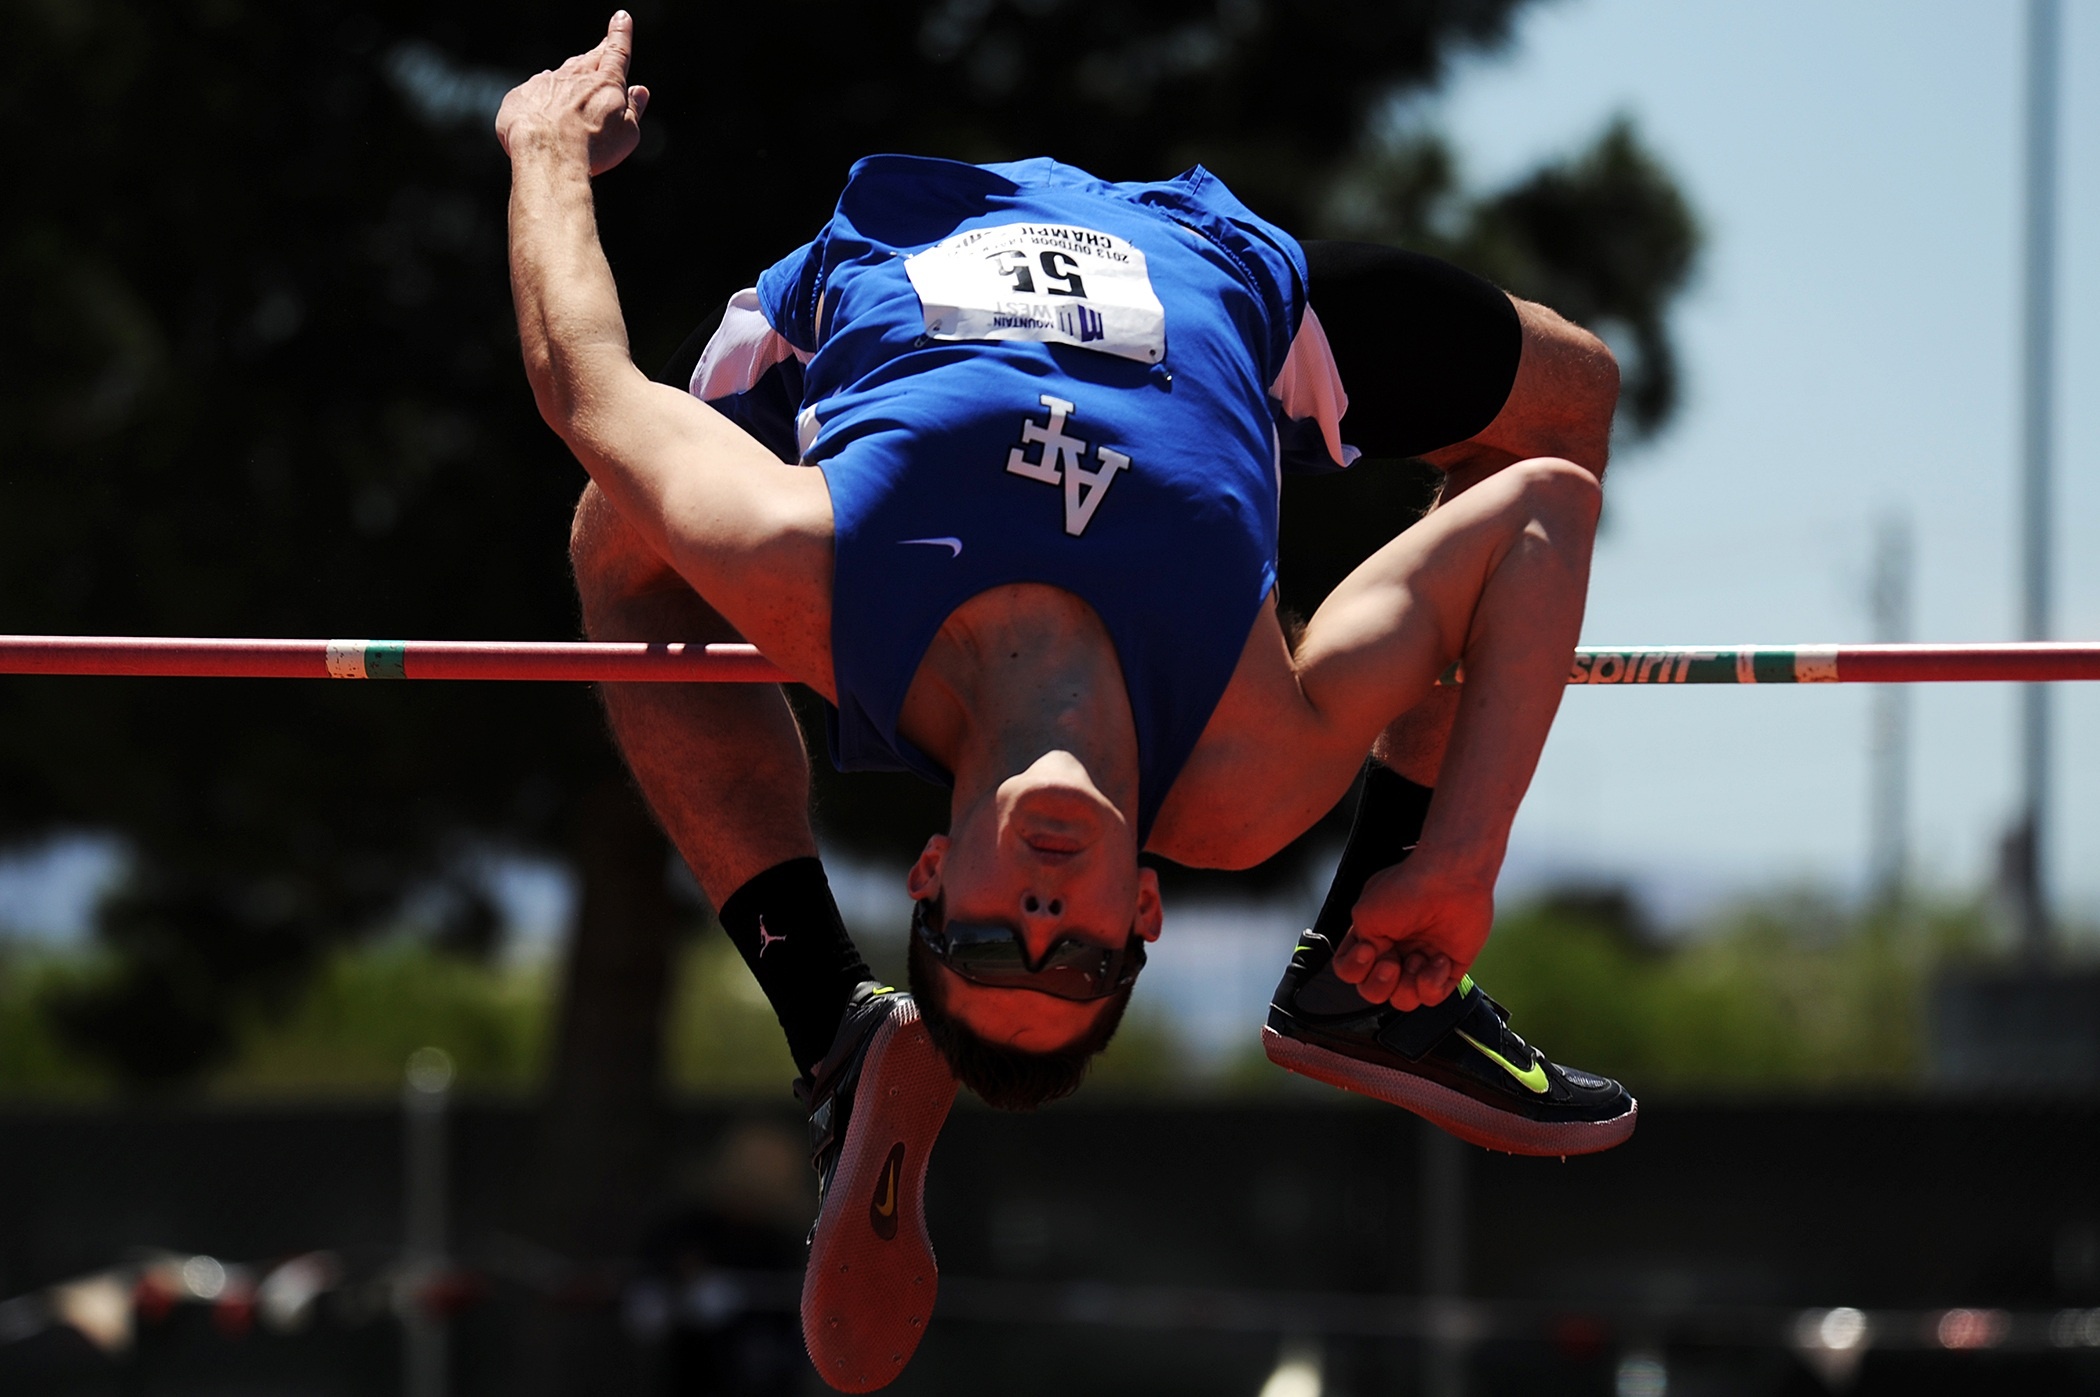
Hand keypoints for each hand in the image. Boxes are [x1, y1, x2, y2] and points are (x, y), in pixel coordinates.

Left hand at [495, 12, 650, 175]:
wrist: (547, 154)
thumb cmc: (592, 147)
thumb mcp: (627, 133)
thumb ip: (634, 109)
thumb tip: (639, 90)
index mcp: (605, 83)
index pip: (617, 52)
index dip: (620, 35)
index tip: (621, 18)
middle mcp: (575, 76)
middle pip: (588, 60)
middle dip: (597, 53)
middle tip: (602, 48)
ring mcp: (546, 83)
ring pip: (560, 76)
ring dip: (568, 82)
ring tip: (573, 98)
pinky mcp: (522, 95)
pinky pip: (534, 93)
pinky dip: (541, 101)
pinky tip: (544, 118)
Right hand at [1331, 854, 1492, 1010]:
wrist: (1451, 879)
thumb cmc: (1408, 888)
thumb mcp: (1365, 914)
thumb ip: (1359, 946)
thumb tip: (1373, 963)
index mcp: (1372, 936)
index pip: (1350, 971)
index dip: (1354, 969)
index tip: (1368, 949)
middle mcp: (1395, 951)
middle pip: (1373, 992)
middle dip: (1379, 983)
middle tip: (1391, 962)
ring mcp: (1421, 961)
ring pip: (1402, 1000)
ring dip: (1406, 985)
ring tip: (1417, 958)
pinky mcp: (1448, 969)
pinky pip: (1432, 996)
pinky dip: (1432, 982)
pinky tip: (1438, 959)